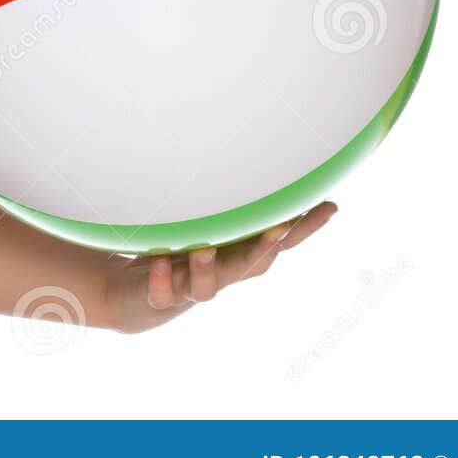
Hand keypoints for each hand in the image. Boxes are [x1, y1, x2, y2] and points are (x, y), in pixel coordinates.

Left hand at [101, 201, 337, 333]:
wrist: (128, 297)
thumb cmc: (173, 252)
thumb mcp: (201, 223)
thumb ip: (222, 204)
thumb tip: (249, 158)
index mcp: (236, 254)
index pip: (278, 242)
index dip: (305, 228)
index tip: (329, 206)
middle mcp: (220, 274)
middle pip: (251, 268)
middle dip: (264, 250)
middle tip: (277, 231)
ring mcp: (189, 288)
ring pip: (207, 288)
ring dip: (208, 269)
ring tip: (204, 249)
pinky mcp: (159, 298)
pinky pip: (161, 294)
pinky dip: (161, 281)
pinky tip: (157, 261)